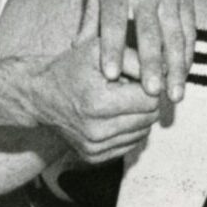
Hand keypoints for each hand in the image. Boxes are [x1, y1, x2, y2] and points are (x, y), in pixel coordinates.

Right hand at [23, 2, 165, 165]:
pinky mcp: (93, 157)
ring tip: (121, 99)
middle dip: (147, 100)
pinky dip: (129, 129)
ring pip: (143, 132)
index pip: (150, 100)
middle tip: (132, 86)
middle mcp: (96, 131)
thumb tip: (167, 74)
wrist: (40, 95)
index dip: (151, 84)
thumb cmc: (72, 67)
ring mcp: (94, 148)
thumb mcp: (99, 49)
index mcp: (98, 103)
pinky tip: (115, 114)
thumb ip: (136, 59)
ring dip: (139, 115)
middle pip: (149, 118)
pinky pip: (130, 144)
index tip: (144, 75)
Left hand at [86, 0, 197, 100]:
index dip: (111, 48)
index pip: (113, 22)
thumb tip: (76, 47)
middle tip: (150, 93)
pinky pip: (188, 32)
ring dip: (175, 68)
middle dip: (150, 65)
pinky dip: (188, 55)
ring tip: (174, 95)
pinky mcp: (186, 1)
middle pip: (148, 34)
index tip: (108, 74)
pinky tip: (185, 76)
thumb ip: (90, 15)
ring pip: (174, 38)